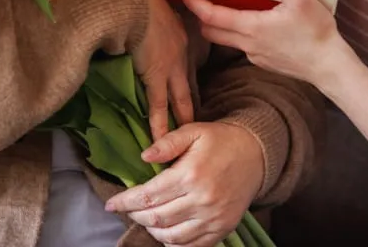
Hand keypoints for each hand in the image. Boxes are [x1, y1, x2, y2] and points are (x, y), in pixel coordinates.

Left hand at [105, 121, 262, 245]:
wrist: (256, 155)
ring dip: (152, 231)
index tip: (111, 203)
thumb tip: (143, 156)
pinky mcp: (222, 229)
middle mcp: (202, 200)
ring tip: (145, 218)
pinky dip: (174, 244)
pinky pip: (192, 246)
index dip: (126, 201)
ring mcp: (213, 218)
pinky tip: (165, 233)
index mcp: (191, 174)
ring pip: (172, 236)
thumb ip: (167, 142)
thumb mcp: (193, 131)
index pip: (149, 195)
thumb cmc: (220, 140)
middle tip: (128, 208)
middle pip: (157, 219)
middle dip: (136, 215)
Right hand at [133, 0, 194, 140]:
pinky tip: (159, 141)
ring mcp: (171, 67)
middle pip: (189, 87)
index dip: (189, 84)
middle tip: (196, 126)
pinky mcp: (156, 76)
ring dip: (181, 122)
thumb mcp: (149, 7)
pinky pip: (158, 106)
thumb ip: (148, 21)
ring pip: (179, 101)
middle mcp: (181, 54)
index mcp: (180, 36)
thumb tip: (137, 26)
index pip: (188, 67)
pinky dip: (159, 125)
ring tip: (184, 142)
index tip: (190, 97)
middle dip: (192, 107)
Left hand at [179, 0, 345, 87]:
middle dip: (199, 15)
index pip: (211, 16)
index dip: (194, 3)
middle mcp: (247, 44)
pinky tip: (249, 22)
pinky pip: (241, 46)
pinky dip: (236, 33)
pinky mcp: (263, 62)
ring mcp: (254, 55)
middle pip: (210, 31)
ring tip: (220, 6)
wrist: (330, 67)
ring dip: (216, 25)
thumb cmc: (317, 32)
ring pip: (225, 40)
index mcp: (251, 27)